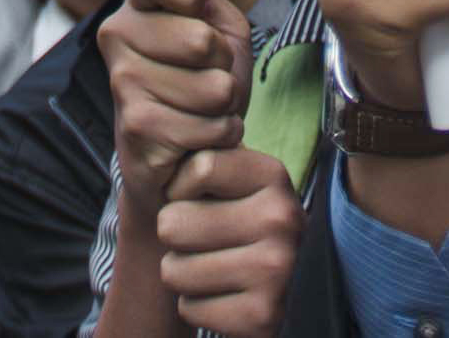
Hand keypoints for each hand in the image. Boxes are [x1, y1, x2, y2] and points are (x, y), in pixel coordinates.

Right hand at [100, 0, 247, 209]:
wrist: (179, 158)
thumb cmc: (199, 86)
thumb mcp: (215, 26)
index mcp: (137, 4)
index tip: (201, 6)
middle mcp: (117, 36)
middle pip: (199, 37)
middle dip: (225, 64)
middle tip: (210, 75)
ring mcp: (122, 82)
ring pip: (211, 86)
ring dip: (224, 105)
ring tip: (205, 109)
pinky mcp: (135, 128)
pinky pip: (206, 125)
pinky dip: (219, 135)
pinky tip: (198, 138)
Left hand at [154, 143, 301, 336]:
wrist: (280, 287)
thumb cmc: (237, 223)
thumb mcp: (231, 181)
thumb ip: (205, 156)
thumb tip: (164, 133)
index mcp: (274, 176)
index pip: (198, 167)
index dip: (180, 188)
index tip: (199, 198)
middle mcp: (283, 219)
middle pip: (172, 222)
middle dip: (175, 237)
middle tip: (204, 241)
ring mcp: (277, 269)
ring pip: (174, 270)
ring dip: (183, 274)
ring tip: (214, 269)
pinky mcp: (263, 315)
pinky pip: (189, 309)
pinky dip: (198, 307)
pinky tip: (225, 297)